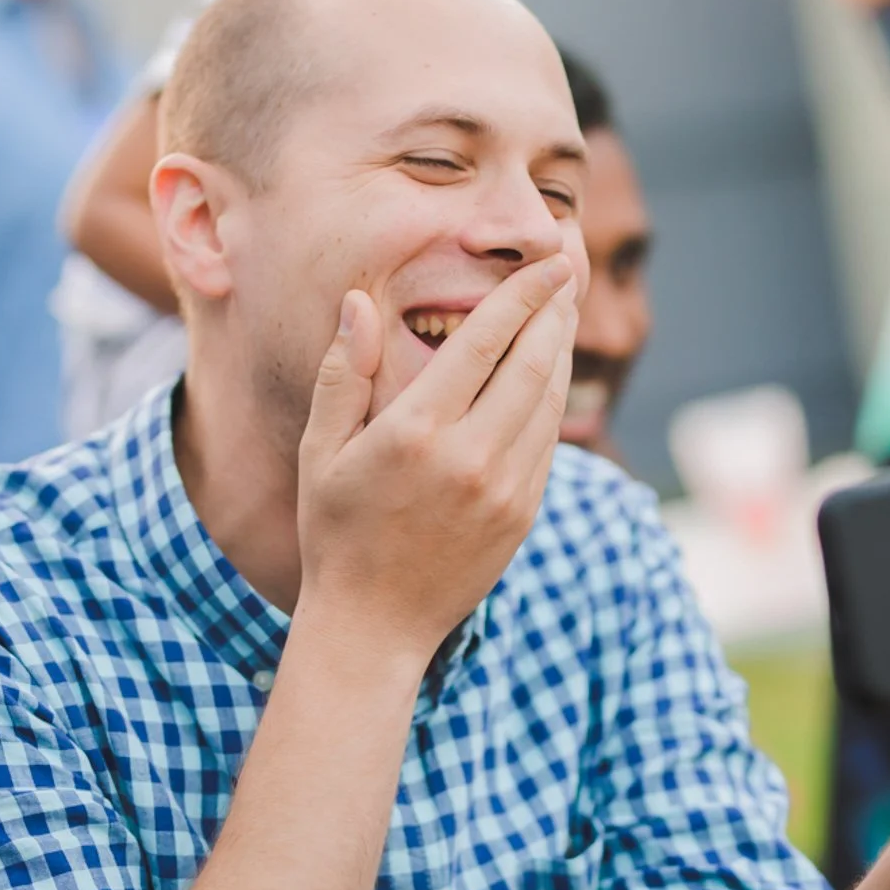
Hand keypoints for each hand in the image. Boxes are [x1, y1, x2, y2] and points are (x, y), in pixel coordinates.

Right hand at [295, 256, 578, 660]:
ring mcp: (506, 489)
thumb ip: (344, 372)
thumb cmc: (336, 532)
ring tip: (566, 312)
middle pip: (533, 363)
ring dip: (563, 350)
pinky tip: (550, 375)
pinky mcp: (524, 514)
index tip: (549, 264)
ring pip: (550, 401)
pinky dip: (555, 399)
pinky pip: (549, 442)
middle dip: (555, 311)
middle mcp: (471, 457)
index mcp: (417, 432)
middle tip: (569, 272)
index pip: (485, 342)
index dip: (522, 296)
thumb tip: (359, 302)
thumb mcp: (320, 451)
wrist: (375, 625)